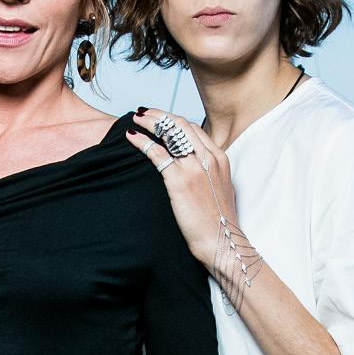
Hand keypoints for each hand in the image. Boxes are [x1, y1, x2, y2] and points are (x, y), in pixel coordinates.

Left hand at [128, 107, 237, 269]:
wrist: (222, 241)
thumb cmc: (219, 221)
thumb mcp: (221, 189)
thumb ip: (210, 172)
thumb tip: (196, 168)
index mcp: (220, 158)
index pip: (193, 128)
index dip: (173, 120)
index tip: (160, 119)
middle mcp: (208, 157)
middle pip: (180, 124)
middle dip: (160, 115)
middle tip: (144, 113)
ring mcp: (194, 167)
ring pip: (168, 133)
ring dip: (149, 122)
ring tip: (135, 120)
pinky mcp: (179, 180)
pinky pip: (156, 153)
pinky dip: (142, 142)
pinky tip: (132, 137)